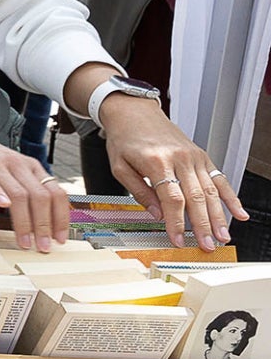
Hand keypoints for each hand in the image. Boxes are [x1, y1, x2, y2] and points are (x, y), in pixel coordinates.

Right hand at [0, 126, 71, 250]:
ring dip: (25, 221)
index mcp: (31, 167)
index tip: (60, 238)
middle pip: (40, 197)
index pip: (56, 194)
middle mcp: (18, 165)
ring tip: (24, 240)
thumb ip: (26, 189)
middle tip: (43, 246)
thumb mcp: (11, 171)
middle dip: (44, 225)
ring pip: (19, 194)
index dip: (61, 218)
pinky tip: (1, 206)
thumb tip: (42, 217)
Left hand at [101, 95, 246, 249]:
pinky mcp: (202, 156)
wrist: (134, 112)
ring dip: (219, 217)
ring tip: (222, 236)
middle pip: (196, 198)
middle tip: (207, 246)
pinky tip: (239, 213)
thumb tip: (157, 215)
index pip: (172, 199)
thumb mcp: (119, 167)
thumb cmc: (125, 139)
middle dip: (203, 225)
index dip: (176, 222)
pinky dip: (231, 197)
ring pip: (211, 191)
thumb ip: (138, 192)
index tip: (178, 240)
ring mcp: (194, 157)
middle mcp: (180, 159)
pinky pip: (220, 179)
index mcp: (157, 162)